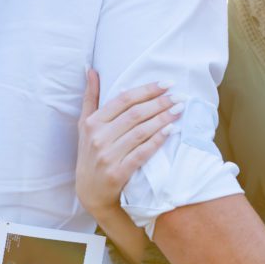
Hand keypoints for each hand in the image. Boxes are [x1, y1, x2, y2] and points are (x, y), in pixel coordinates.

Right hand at [75, 68, 183, 216]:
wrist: (91, 193)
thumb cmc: (91, 155)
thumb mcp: (85, 126)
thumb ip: (90, 98)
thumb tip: (91, 70)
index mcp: (92, 123)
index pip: (123, 100)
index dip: (146, 90)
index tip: (167, 83)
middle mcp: (99, 137)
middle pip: (135, 114)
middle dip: (160, 102)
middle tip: (179, 95)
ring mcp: (108, 156)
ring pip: (140, 131)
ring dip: (163, 118)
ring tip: (179, 109)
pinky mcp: (118, 173)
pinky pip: (142, 153)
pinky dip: (157, 140)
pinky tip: (171, 130)